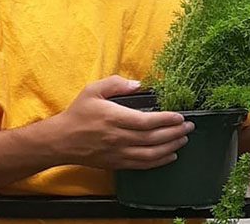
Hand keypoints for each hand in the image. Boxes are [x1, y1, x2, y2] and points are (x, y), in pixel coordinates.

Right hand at [48, 75, 192, 169]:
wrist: (60, 141)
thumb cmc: (78, 113)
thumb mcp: (93, 90)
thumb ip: (115, 83)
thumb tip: (138, 84)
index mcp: (114, 118)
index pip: (146, 122)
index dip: (166, 120)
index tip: (180, 117)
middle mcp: (118, 137)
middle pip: (152, 139)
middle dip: (174, 133)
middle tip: (189, 127)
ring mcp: (117, 153)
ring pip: (150, 154)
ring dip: (170, 148)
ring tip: (184, 140)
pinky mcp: (116, 163)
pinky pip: (141, 165)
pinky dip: (158, 162)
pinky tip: (170, 156)